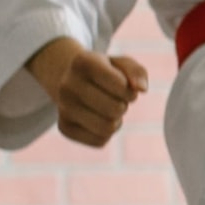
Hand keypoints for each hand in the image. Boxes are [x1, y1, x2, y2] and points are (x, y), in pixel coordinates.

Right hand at [25, 35, 147, 149]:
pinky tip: (99, 119)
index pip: (121, 85)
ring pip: (107, 127)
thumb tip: (141, 89)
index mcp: (83, 62)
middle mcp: (68, 85)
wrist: (71, 81)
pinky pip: (100, 141)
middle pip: (116, 109)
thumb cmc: (104, 72)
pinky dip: (106, 133)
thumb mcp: (122, 64)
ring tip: (110, 110)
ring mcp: (63, 107)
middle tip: (117, 99)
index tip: (123, 86)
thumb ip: (138, 72)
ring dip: (116, 120)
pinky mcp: (64, 128)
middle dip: (123, 105)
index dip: (129, 90)